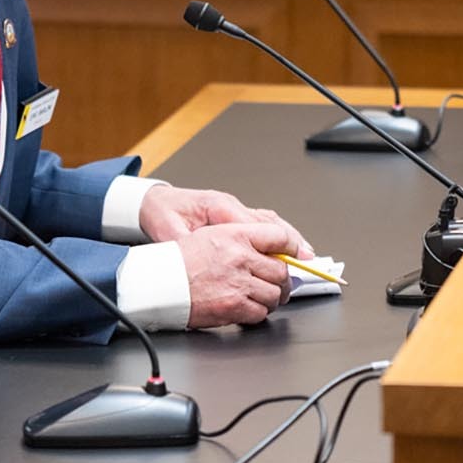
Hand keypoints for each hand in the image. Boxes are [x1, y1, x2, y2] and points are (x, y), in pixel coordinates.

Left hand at [139, 185, 311, 257]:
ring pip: (271, 222)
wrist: (155, 201)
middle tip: (307, 262)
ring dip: (290, 238)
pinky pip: (264, 224)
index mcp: (218, 206)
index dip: (275, 241)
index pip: (253, 224)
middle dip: (290, 242)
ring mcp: (236, 209)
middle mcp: (232, 206)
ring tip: (307, 256)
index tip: (291, 255)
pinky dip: (280, 236)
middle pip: (270, 222)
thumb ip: (184, 245)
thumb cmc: (163, 213)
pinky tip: (290, 248)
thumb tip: (196, 259)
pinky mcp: (235, 215)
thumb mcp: (168, 231)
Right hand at [177, 222, 296, 327]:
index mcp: (236, 235)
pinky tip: (249, 306)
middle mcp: (241, 257)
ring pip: (275, 293)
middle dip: (282, 279)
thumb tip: (273, 251)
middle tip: (278, 282)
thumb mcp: (213, 235)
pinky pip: (261, 312)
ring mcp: (239, 283)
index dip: (293, 248)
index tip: (299, 255)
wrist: (162, 283)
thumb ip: (244, 239)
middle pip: (281, 269)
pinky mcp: (234, 306)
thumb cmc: (182, 260)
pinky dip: (258, 312)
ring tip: (261, 295)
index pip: (279, 236)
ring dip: (272, 297)